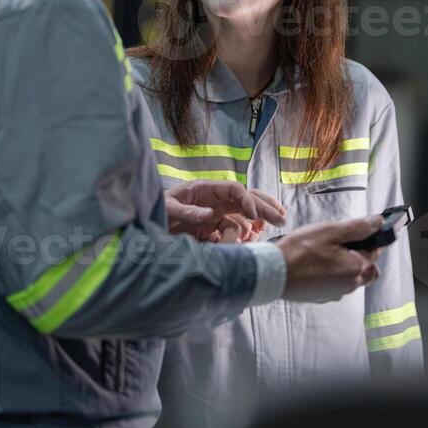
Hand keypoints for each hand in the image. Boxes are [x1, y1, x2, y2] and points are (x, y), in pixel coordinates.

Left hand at [166, 182, 285, 243]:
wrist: (146, 232)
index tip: (253, 216)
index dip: (247, 200)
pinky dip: (247, 235)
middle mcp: (215, 201)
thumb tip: (211, 215)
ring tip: (270, 228)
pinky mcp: (215, 231)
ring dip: (257, 223)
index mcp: (206, 190)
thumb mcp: (167, 209)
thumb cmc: (155, 212)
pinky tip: (256, 237)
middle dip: (265, 208)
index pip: (235, 190)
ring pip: (246, 216)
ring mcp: (217, 216)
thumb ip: (187, 211)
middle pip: (247, 200)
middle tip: (281, 219)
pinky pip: (237, 231)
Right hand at [277, 215, 383, 302]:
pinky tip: (316, 263)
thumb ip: (358, 228)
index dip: (368, 237)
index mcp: (357, 268)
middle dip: (359, 252)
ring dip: (345, 262)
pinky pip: (336, 282)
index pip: (374, 250)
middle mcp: (351, 285)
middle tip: (339, 240)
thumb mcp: (331, 232)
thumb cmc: (300, 251)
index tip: (355, 229)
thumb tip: (379, 222)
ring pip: (351, 275)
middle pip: (366, 265)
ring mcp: (336, 293)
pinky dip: (332, 272)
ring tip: (324, 250)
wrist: (271, 274)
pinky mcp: (322, 297)